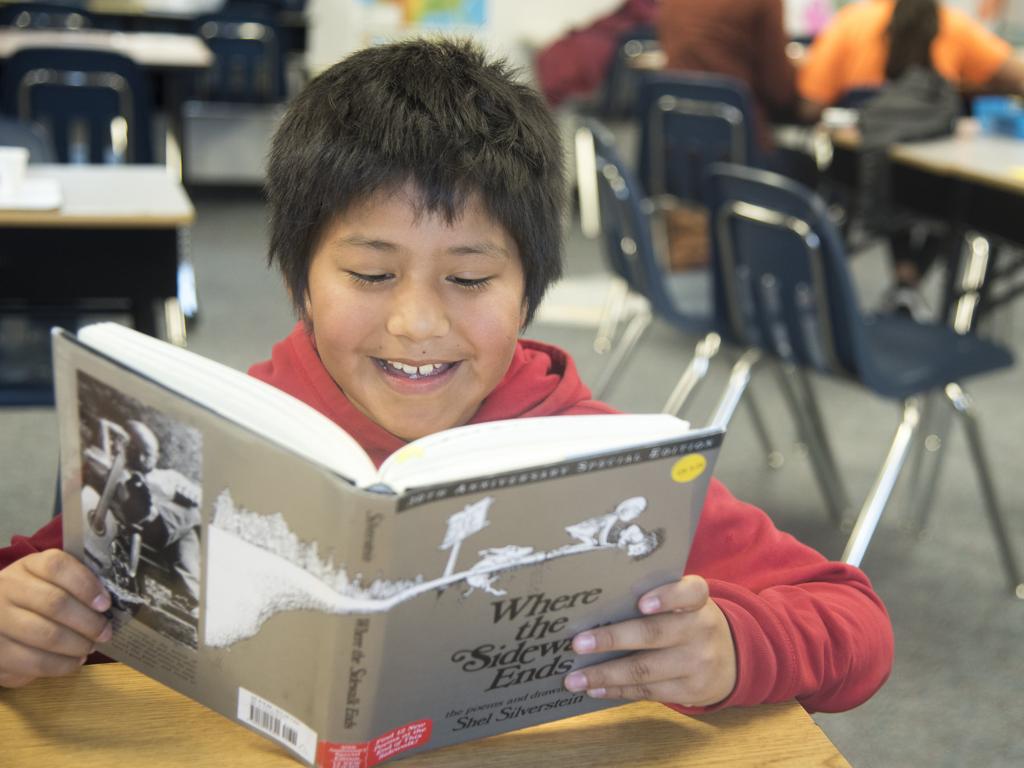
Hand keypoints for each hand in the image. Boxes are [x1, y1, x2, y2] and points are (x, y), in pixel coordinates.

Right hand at [0, 550, 111, 687]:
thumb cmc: (33, 599)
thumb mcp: (49, 582)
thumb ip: (75, 584)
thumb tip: (108, 601)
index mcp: (27, 566)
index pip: (56, 566)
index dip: (85, 584)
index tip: (105, 604)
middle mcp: (7, 589)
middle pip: (55, 602)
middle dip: (89, 622)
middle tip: (105, 633)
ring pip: (47, 635)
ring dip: (78, 644)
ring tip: (90, 647)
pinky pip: (36, 662)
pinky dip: (63, 664)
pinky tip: (74, 661)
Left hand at [563, 575, 735, 707]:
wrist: (733, 659)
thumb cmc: (689, 621)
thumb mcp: (685, 604)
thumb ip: (656, 597)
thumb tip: (597, 608)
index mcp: (698, 601)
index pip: (691, 592)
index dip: (667, 596)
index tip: (641, 602)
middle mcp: (701, 629)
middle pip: (654, 634)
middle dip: (612, 639)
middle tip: (578, 643)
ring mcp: (697, 663)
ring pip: (645, 670)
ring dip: (605, 674)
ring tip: (574, 678)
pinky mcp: (690, 690)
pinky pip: (648, 691)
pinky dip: (618, 690)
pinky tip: (595, 688)